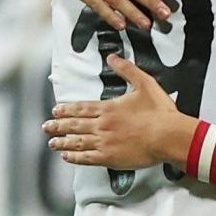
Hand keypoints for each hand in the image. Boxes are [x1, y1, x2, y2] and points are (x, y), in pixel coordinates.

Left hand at [46, 55, 191, 169]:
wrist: (168, 136)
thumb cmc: (160, 112)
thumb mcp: (144, 83)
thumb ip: (127, 69)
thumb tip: (113, 58)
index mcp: (108, 108)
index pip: (81, 108)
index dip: (66, 110)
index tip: (56, 111)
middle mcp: (102, 125)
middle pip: (74, 125)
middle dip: (58, 126)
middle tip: (46, 127)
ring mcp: (104, 142)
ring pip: (76, 142)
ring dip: (62, 142)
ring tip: (51, 142)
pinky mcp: (110, 158)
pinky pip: (86, 158)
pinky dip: (74, 157)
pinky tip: (66, 156)